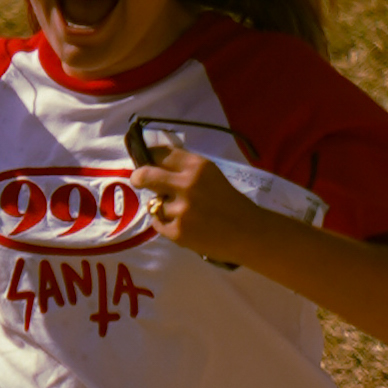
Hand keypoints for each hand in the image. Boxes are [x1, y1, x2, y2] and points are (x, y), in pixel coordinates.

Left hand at [130, 143, 262, 264]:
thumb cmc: (230, 202)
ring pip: (154, 203)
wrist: (248, 233)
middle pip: (145, 175)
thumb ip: (185, 168)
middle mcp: (186, 185)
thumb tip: (153, 161)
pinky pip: (157, 223)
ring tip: (183, 212)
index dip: (150, 157)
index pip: (161, 153)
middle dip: (138, 177)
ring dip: (162, 206)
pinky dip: (164, 223)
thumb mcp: (211, 175)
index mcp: (197, 166)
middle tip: (138, 180)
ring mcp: (181, 210)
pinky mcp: (177, 232)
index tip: (147, 161)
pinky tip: (182, 224)